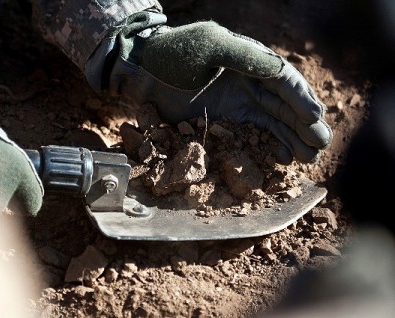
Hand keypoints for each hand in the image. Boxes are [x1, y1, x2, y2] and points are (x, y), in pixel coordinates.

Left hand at [108, 12, 332, 163]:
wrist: (144, 73)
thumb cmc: (175, 54)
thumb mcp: (209, 45)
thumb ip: (243, 55)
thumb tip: (280, 71)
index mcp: (251, 61)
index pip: (284, 81)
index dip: (301, 99)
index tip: (315, 118)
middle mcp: (251, 83)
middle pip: (286, 105)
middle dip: (305, 124)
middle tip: (322, 144)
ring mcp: (239, 105)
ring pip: (274, 123)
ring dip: (294, 139)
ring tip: (309, 158)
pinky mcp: (226, 123)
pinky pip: (254, 135)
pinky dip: (270, 146)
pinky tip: (283, 158)